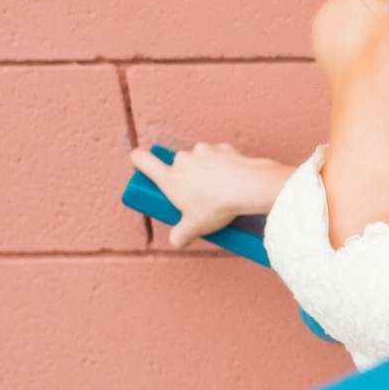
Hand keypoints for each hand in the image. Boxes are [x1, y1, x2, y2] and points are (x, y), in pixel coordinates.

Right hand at [127, 141, 258, 248]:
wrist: (249, 187)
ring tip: (218, 189)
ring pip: (199, 158)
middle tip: (196, 195)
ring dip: (205, 169)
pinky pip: (219, 155)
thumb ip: (180, 236)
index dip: (139, 160)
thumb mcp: (195, 228)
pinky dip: (224, 165)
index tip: (141, 164)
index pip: (142, 160)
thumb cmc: (217, 206)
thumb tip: (177, 241)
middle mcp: (184, 159)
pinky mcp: (224, 148)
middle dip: (184, 176)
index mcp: (170, 177)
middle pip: (176, 164)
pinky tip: (233, 179)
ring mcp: (204, 151)